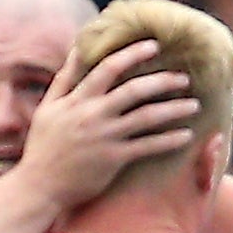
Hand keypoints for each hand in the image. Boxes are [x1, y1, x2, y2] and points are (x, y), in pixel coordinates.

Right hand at [18, 39, 200, 211]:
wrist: (39, 187)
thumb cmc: (43, 147)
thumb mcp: (48, 108)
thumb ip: (65, 78)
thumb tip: (78, 47)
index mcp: (77, 100)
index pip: (108, 68)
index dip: (133, 54)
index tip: (154, 45)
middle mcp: (93, 115)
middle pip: (134, 90)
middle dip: (163, 80)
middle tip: (184, 77)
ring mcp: (105, 137)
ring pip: (147, 117)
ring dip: (174, 109)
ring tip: (194, 105)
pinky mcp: (113, 160)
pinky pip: (147, 147)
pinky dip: (168, 140)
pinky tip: (186, 135)